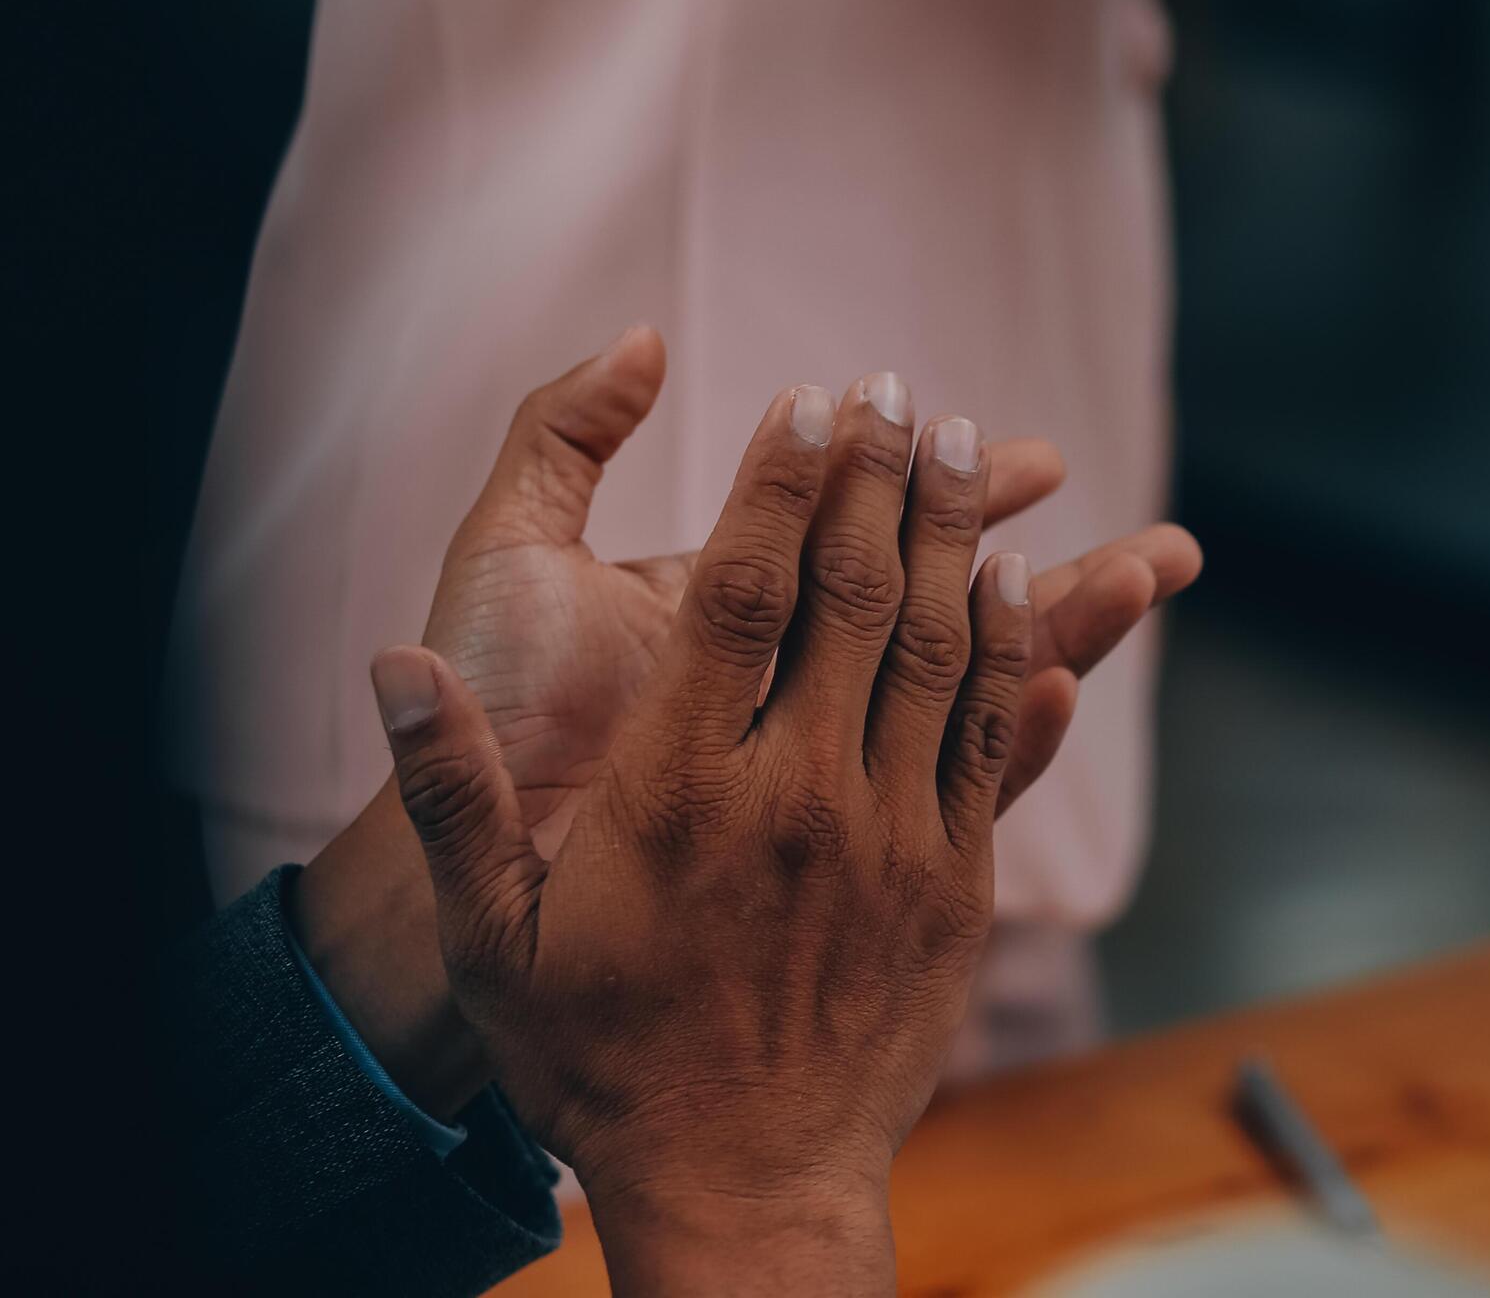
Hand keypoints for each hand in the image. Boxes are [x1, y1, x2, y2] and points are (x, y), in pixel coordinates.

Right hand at [290, 332, 1198, 1120]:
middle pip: (856, 596)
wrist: (746, 1185)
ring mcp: (888, 834)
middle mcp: (796, 795)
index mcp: (680, 791)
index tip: (812, 398)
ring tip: (973, 441)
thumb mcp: (492, 940)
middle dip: (883, 477)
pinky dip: (1010, 645)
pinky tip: (1016, 576)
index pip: (746, 596)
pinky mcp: (954, 878)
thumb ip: (447, 796)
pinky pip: (991, 734)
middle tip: (903, 387)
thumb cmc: (602, 1061)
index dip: (785, 485)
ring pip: (937, 647)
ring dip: (958, 534)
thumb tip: (392, 667)